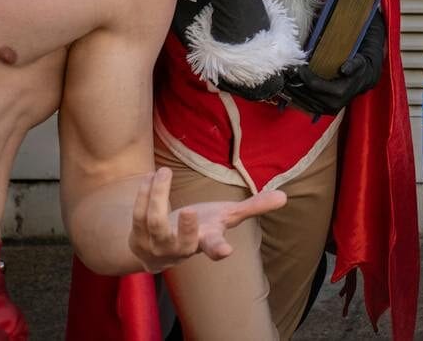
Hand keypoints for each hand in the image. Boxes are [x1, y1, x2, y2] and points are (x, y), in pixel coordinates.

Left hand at [128, 167, 284, 272]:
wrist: (158, 249)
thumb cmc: (200, 228)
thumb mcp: (225, 217)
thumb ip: (253, 207)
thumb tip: (284, 197)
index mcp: (205, 241)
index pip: (214, 248)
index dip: (219, 249)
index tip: (226, 251)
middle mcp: (180, 249)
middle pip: (181, 243)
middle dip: (185, 228)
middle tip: (190, 211)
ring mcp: (157, 246)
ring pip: (154, 223)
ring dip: (158, 195)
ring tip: (164, 172)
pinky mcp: (137, 239)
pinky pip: (137, 216)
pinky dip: (144, 194)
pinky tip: (150, 177)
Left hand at [283, 12, 384, 114]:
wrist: (362, 81)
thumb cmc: (358, 69)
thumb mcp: (359, 63)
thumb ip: (352, 65)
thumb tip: (344, 69)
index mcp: (339, 93)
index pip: (314, 85)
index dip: (303, 76)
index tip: (295, 67)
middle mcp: (332, 105)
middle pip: (306, 94)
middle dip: (294, 83)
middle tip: (285, 72)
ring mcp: (326, 110)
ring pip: (303, 102)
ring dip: (292, 91)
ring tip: (284, 80)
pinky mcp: (322, 111)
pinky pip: (304, 106)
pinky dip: (295, 98)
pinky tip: (288, 90)